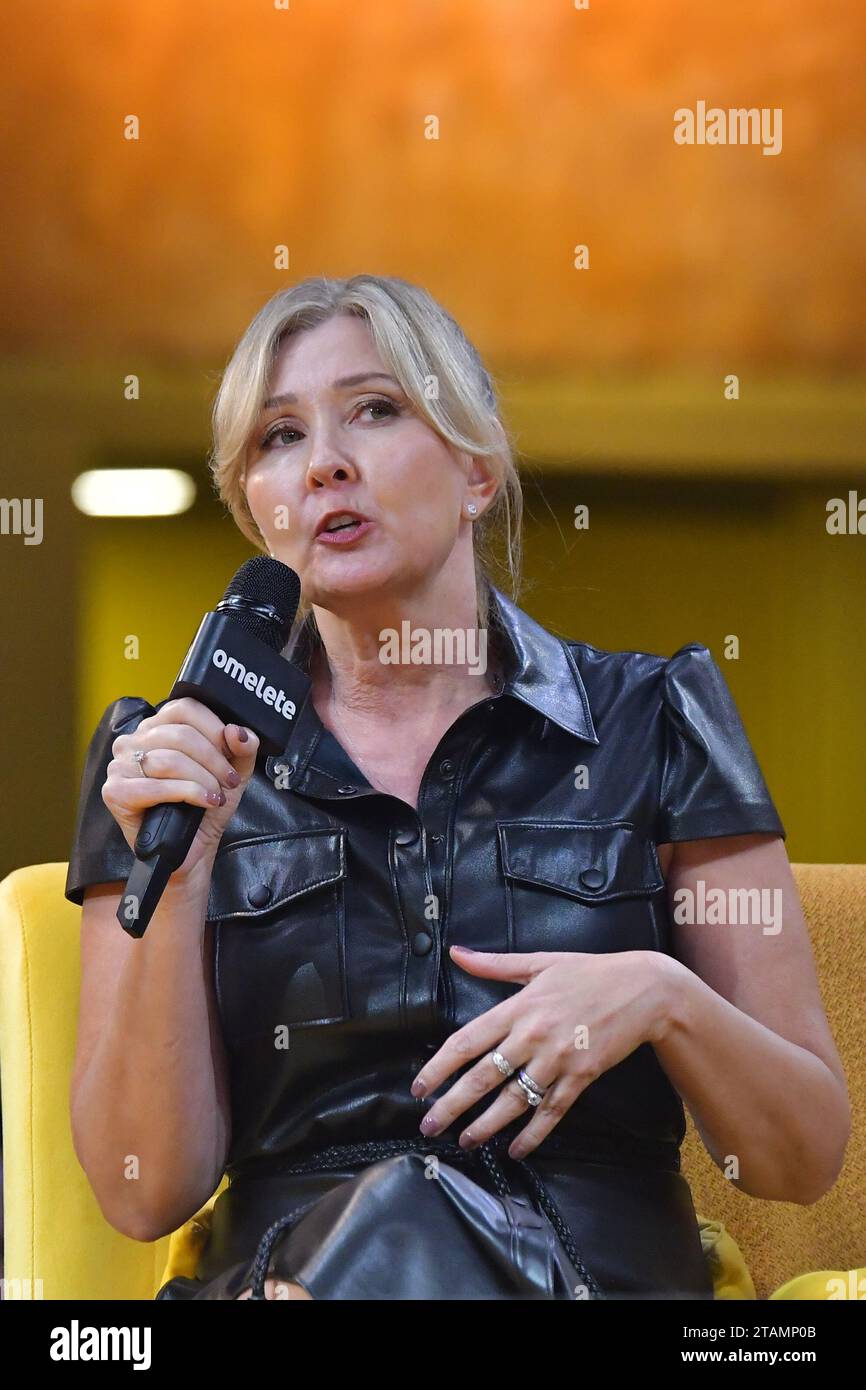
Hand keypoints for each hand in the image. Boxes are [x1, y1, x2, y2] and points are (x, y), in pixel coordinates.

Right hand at [103, 696, 259, 881]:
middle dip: (213, 759)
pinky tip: (203, 802)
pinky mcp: (115, 792)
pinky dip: (187, 793)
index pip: (185, 707)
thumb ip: (242, 748)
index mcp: (158, 728)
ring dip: (203, 779)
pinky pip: (155, 785)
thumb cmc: (205, 807)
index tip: (232, 749)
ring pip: (170, 759)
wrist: (191, 849)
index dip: (214, 727)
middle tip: (227, 781)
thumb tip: (238, 731)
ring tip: (217, 795)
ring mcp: (120, 765)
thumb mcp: (233, 773)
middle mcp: (134, 741)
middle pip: (180, 734)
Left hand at [411, 946, 674, 1159]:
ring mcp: (558, 1059)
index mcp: (518, 1006)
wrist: (644, 990)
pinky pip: (552, 1111)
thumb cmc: (589, 972)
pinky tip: (516, 1149)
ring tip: (465, 1140)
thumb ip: (494, 964)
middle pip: (483, 1077)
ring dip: (486, 1125)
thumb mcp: (539, 962)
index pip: (467, 1041)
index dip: (439, 1067)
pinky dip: (533, 1133)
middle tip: (429, 1125)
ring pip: (514, 1100)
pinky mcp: (582, 1076)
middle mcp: (533, 1035)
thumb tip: (456, 952)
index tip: (420, 1087)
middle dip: (452, 1105)